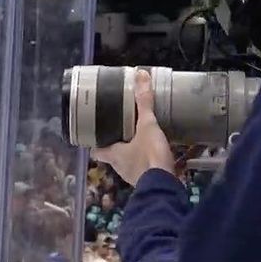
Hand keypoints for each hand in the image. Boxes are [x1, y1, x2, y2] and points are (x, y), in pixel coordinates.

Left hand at [91, 70, 173, 185]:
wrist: (165, 186)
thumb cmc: (149, 156)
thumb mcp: (147, 126)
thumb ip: (144, 103)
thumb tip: (140, 75)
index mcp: (113, 155)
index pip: (96, 150)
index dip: (95, 143)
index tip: (97, 133)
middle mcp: (120, 168)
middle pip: (113, 156)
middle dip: (117, 145)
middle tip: (123, 130)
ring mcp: (134, 177)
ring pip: (129, 163)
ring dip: (133, 154)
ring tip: (142, 140)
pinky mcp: (148, 182)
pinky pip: (145, 170)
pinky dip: (148, 163)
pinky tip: (156, 154)